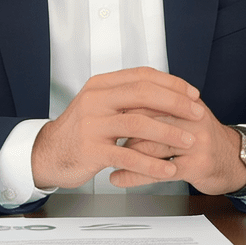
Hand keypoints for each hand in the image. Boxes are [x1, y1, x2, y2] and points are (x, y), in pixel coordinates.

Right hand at [30, 67, 204, 189]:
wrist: (48, 153)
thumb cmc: (81, 130)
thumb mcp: (100, 104)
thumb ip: (126, 96)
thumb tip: (166, 91)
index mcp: (101, 85)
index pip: (142, 75)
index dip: (171, 83)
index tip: (192, 93)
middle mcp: (95, 100)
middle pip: (143, 94)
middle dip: (175, 103)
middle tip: (197, 113)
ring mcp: (92, 125)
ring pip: (138, 124)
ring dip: (168, 132)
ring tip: (189, 140)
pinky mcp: (91, 150)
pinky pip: (128, 156)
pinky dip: (152, 164)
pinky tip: (168, 169)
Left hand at [111, 100, 245, 194]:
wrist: (234, 160)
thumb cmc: (202, 137)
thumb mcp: (184, 114)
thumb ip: (159, 105)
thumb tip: (122, 101)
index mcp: (185, 103)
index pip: (148, 99)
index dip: (124, 108)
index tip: (104, 116)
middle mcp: (191, 119)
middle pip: (147, 121)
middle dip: (122, 131)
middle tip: (102, 138)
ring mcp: (195, 142)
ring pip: (150, 147)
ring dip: (124, 156)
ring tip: (106, 160)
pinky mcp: (196, 166)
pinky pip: (159, 171)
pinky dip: (135, 176)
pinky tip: (119, 178)